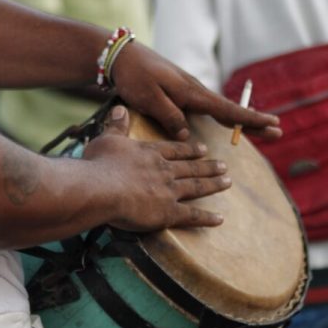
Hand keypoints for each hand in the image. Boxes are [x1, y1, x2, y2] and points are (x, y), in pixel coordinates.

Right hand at [83, 106, 230, 231]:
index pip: (174, 150)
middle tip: (223, 165)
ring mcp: (169, 191)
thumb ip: (117, 126)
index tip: (202, 149)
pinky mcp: (168, 212)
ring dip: (213, 184)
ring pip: (196, 187)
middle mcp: (164, 170)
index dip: (189, 150)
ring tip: (227, 182)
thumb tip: (121, 108)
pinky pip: (192, 216)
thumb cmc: (100, 164)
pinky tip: (219, 219)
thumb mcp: (107, 139)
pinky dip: (206, 218)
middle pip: (190, 168)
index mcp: (150, 153)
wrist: (102, 188)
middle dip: (208, 166)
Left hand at [111, 42, 282, 140]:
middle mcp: (195, 92)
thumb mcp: (149, 98)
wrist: (124, 58)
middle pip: (230, 110)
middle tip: (278, 131)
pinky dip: (225, 115)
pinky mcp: (182, 94)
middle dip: (254, 121)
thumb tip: (186, 135)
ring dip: (242, 120)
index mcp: (191, 93)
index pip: (227, 109)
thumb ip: (169, 116)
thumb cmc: (135, 77)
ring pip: (222, 109)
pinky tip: (230, 121)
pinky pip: (210, 108)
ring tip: (262, 130)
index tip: (272, 124)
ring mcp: (190, 93)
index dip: (249, 119)